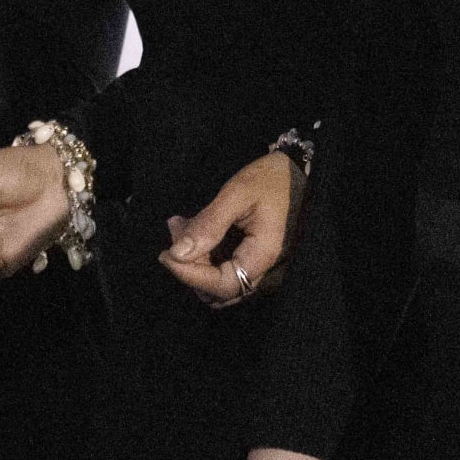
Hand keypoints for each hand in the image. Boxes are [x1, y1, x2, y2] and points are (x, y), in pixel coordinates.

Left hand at [161, 150, 295, 305]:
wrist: (295, 172)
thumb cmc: (270, 179)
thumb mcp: (236, 194)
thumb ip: (208, 224)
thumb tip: (177, 254)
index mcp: (263, 255)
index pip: (223, 285)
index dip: (190, 276)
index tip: (165, 255)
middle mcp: (264, 269)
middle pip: (218, 287)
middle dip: (190, 264)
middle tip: (175, 228)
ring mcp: (259, 266)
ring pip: (218, 280)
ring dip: (194, 259)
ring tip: (181, 225)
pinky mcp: (252, 259)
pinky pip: (224, 268)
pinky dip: (204, 253)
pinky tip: (192, 226)